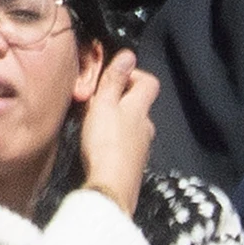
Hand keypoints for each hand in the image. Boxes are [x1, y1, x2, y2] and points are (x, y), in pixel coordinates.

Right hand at [78, 48, 158, 214]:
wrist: (110, 189)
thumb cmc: (105, 145)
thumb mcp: (104, 105)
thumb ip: (114, 81)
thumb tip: (128, 55)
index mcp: (141, 109)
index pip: (150, 82)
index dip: (133, 75)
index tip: (113, 77)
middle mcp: (147, 127)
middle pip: (139, 105)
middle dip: (120, 99)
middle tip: (96, 102)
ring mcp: (142, 147)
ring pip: (131, 125)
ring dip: (116, 121)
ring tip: (94, 124)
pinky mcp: (133, 165)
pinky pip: (126, 144)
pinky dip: (114, 140)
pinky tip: (99, 146)